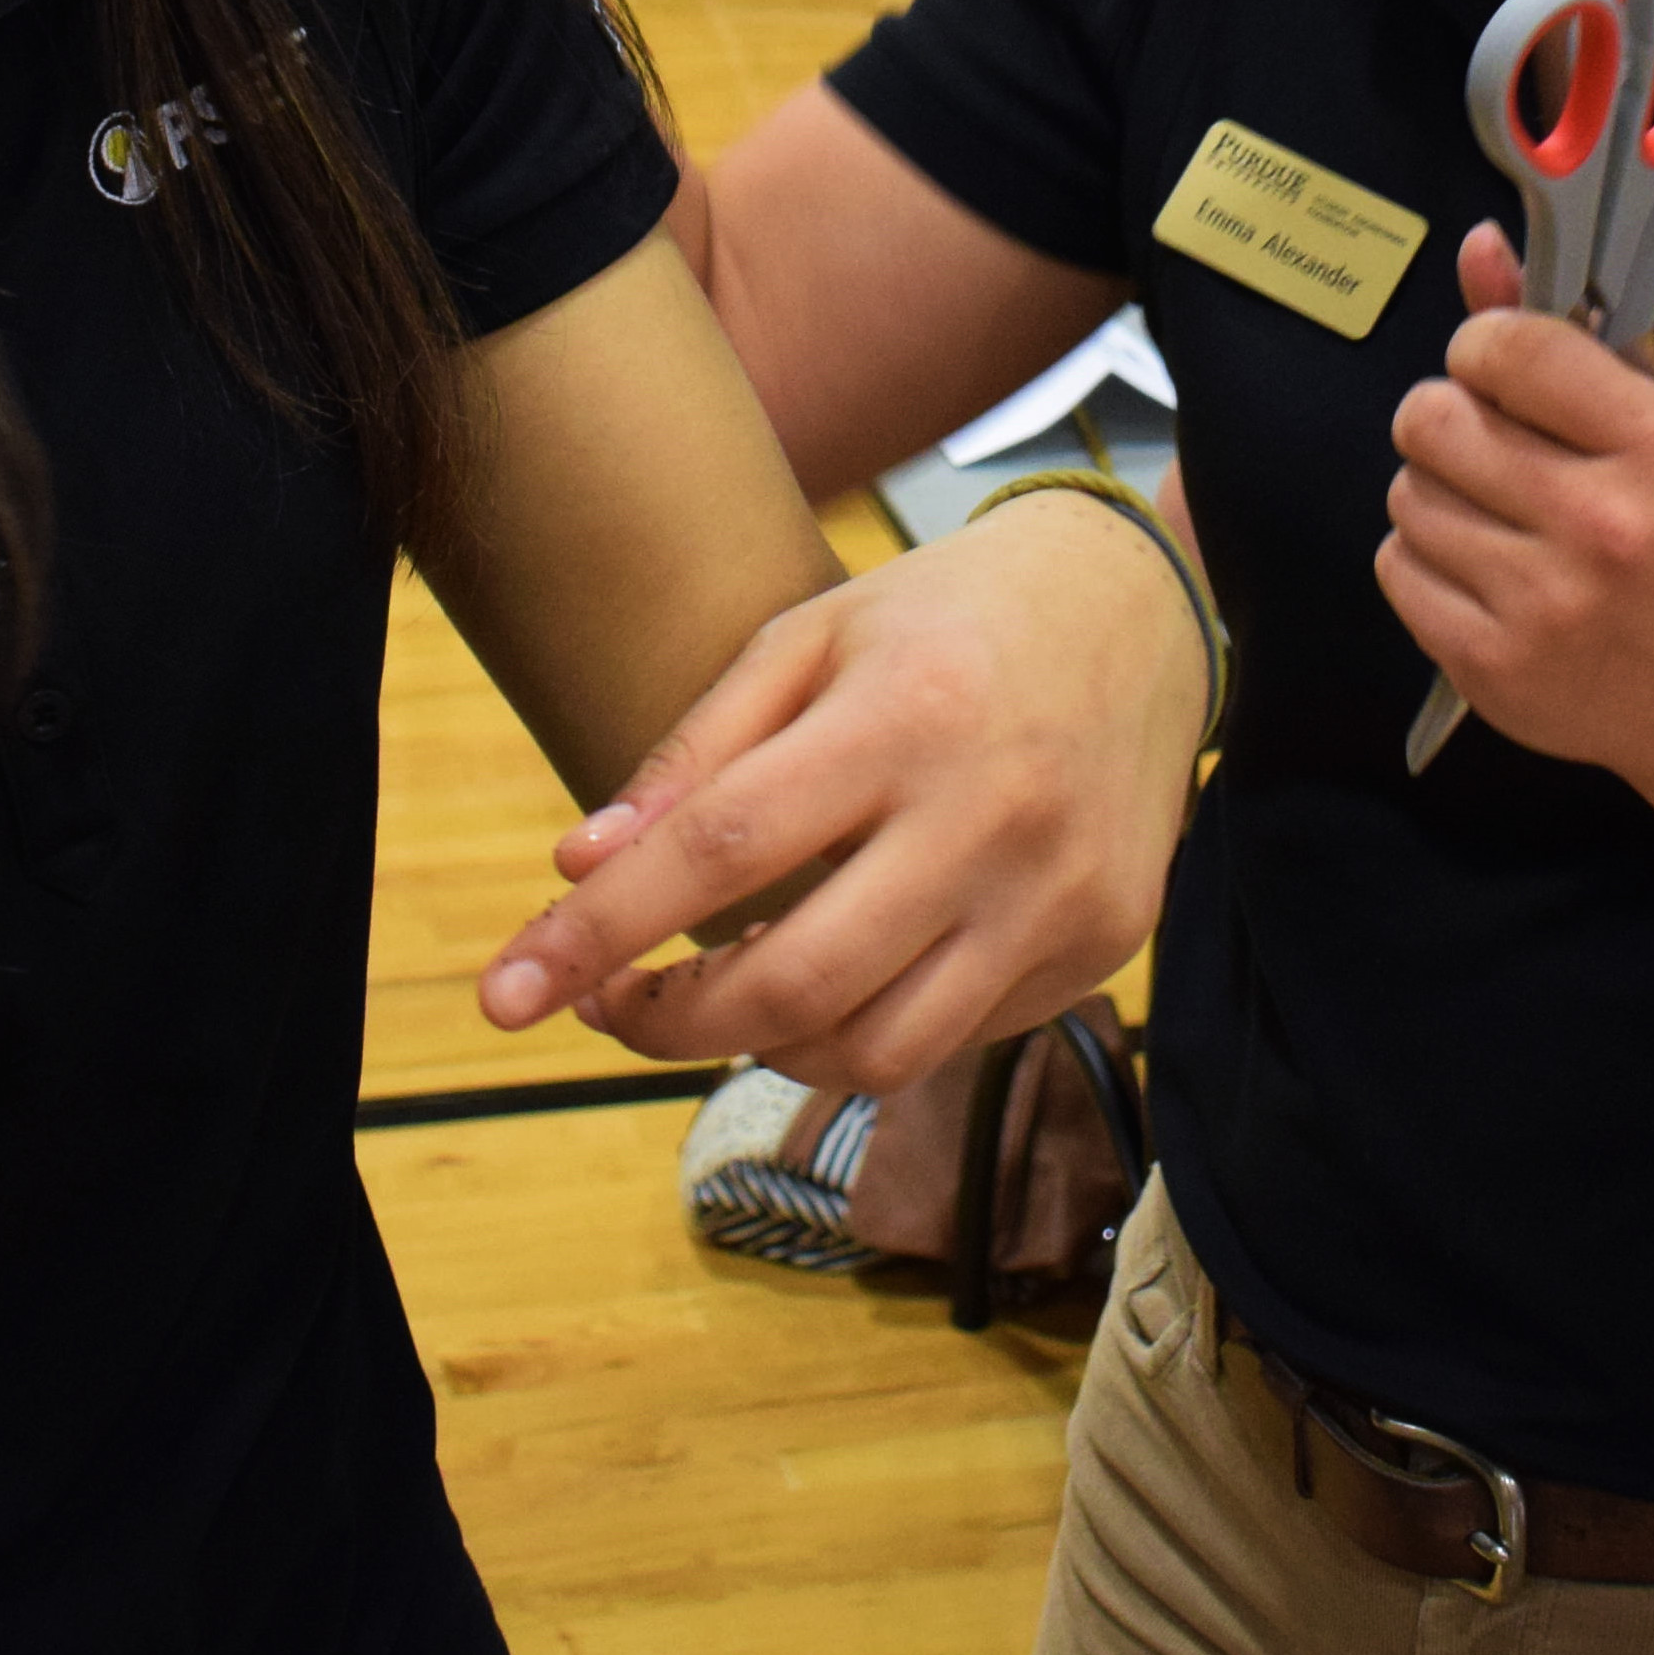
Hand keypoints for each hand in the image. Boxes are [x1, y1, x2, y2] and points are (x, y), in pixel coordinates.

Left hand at [473, 490, 1206, 1094]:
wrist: (1145, 604)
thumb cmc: (951, 614)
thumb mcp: (809, 638)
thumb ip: (694, 754)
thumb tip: (580, 866)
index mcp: (904, 714)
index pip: (719, 853)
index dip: (598, 932)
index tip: (508, 990)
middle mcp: (990, 816)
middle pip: (794, 983)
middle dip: (669, 1022)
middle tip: (611, 1004)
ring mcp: (1057, 895)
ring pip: (877, 1050)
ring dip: (765, 1050)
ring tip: (722, 997)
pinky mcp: (1100, 944)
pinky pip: (956, 1038)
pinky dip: (869, 1031)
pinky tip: (841, 975)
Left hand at [1375, 223, 1653, 778]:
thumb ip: (1565, 338)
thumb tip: (1478, 247)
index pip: (1508, 349)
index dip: (1484, 348)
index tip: (1499, 369)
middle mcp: (1601, 525)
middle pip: (1430, 419)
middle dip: (1447, 418)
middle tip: (1484, 441)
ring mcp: (1544, 604)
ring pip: (1407, 494)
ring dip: (1438, 491)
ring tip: (1497, 512)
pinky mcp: (1493, 666)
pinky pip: (1397, 568)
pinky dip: (1425, 559)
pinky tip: (1482, 567)